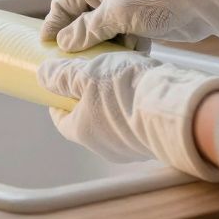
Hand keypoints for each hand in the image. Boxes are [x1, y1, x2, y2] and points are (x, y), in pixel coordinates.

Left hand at [37, 52, 218, 179]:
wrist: (176, 107)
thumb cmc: (127, 91)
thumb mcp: (87, 74)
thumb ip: (62, 75)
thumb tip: (42, 75)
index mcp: (83, 132)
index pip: (60, 119)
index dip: (57, 100)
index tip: (59, 83)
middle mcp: (106, 146)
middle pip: (88, 119)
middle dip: (87, 97)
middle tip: (91, 72)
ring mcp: (132, 145)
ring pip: (114, 119)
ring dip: (113, 98)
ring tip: (119, 73)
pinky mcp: (155, 138)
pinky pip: (138, 119)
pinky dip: (135, 102)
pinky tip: (142, 83)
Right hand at [40, 0, 218, 51]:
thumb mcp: (116, 15)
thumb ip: (87, 30)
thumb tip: (64, 44)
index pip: (65, 2)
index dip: (54, 24)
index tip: (44, 46)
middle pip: (84, 19)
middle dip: (78, 41)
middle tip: (68, 64)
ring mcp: (128, 5)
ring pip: (105, 32)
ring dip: (102, 48)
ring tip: (95, 68)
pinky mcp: (145, 20)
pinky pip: (125, 38)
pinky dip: (123, 50)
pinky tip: (122, 63)